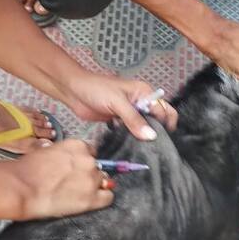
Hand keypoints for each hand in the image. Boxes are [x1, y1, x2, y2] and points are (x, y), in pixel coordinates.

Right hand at [13, 139, 113, 219]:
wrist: (21, 187)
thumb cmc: (27, 170)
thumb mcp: (47, 151)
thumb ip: (64, 155)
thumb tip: (69, 163)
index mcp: (77, 145)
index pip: (91, 152)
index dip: (83, 162)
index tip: (76, 169)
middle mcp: (88, 160)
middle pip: (98, 167)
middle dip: (88, 174)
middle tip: (73, 183)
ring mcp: (91, 180)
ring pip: (104, 181)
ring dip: (94, 187)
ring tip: (77, 193)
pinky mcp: (91, 199)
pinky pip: (108, 197)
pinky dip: (101, 199)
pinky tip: (89, 201)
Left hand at [61, 71, 177, 139]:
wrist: (73, 91)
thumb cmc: (95, 89)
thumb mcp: (117, 102)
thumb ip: (133, 119)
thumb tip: (151, 135)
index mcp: (144, 92)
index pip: (163, 110)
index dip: (165, 124)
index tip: (162, 140)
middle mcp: (140, 102)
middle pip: (157, 118)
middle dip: (158, 131)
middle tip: (155, 147)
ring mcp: (130, 113)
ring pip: (145, 127)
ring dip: (145, 137)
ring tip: (145, 150)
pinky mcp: (120, 121)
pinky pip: (132, 132)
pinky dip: (134, 138)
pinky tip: (132, 147)